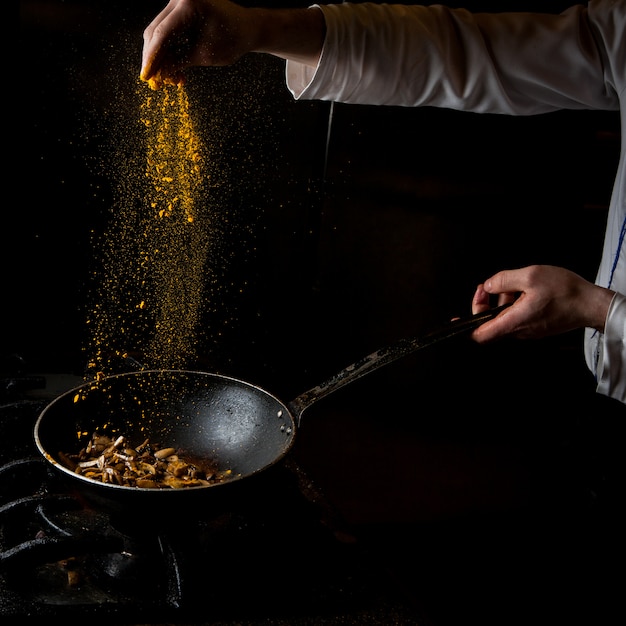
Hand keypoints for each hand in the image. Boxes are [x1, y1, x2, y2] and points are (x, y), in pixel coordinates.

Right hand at [141, 0, 324, 88]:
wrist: (248, 27)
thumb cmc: (233, 39)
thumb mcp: (205, 55)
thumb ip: (180, 62)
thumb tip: (157, 74)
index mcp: (188, 5)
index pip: (162, 34)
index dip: (152, 58)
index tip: (146, 77)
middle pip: (155, 32)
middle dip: (154, 59)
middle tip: (156, 83)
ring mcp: (177, 2)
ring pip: (158, 33)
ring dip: (161, 58)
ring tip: (172, 80)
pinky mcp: (178, 10)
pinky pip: (167, 32)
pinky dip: (168, 51)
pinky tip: (175, 71)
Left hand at [470, 264, 614, 342]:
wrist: (591, 304)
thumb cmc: (565, 291)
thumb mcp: (530, 275)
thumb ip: (503, 280)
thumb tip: (488, 285)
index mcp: (513, 321)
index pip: (481, 334)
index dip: (465, 328)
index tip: (455, 320)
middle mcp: (519, 331)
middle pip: (490, 322)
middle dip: (485, 302)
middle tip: (489, 285)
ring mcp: (528, 330)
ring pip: (504, 317)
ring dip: (502, 300)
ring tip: (514, 283)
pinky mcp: (536, 327)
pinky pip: (517, 316)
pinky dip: (515, 303)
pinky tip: (525, 290)